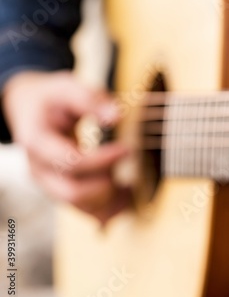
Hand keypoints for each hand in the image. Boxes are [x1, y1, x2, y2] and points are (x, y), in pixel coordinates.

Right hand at [3, 71, 130, 222]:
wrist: (30, 109)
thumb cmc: (51, 98)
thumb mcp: (66, 87)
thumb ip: (91, 99)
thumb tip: (116, 116)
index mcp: (37, 143)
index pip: (71, 162)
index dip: (103, 160)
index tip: (127, 149)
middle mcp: (39, 169)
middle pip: (73, 193)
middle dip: (106, 184)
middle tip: (126, 164)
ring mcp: (49, 184)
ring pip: (81, 206)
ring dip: (109, 198)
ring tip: (131, 180)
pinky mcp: (62, 191)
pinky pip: (86, 210)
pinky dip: (108, 206)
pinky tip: (127, 191)